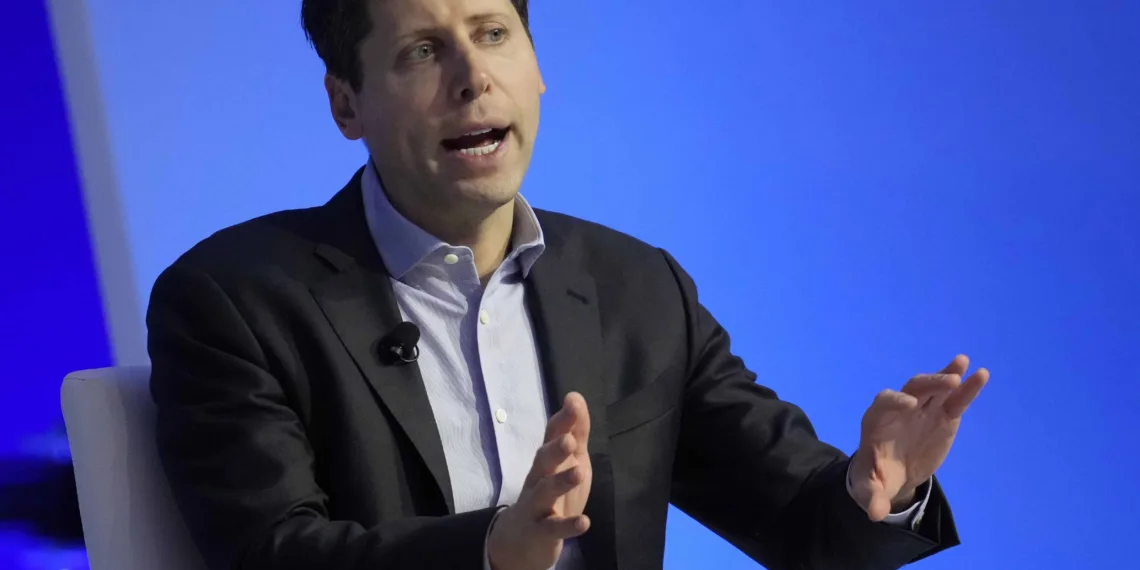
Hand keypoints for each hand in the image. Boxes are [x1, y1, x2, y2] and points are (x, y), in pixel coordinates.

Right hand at [488, 393, 592, 569]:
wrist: (522, 540)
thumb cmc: (551, 494)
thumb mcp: (568, 461)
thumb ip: (575, 431)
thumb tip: (576, 397)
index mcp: (546, 461)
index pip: (551, 436)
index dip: (562, 420)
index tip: (573, 402)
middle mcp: (537, 479)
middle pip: (542, 461)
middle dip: (555, 449)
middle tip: (569, 440)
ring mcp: (536, 506)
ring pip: (544, 492)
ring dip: (560, 482)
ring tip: (579, 472)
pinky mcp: (540, 532)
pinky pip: (553, 529)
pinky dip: (568, 526)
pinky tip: (584, 522)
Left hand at [849, 354, 988, 520]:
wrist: (892, 473)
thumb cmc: (877, 477)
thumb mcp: (872, 490)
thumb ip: (873, 497)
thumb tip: (875, 513)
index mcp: (878, 421)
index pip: (884, 403)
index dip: (894, 401)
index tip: (908, 405)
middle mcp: (900, 408)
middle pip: (912, 390)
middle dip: (927, 384)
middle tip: (948, 383)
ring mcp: (924, 409)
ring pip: (935, 388)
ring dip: (947, 375)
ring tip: (963, 364)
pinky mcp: (943, 416)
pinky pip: (955, 399)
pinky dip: (967, 387)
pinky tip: (981, 375)